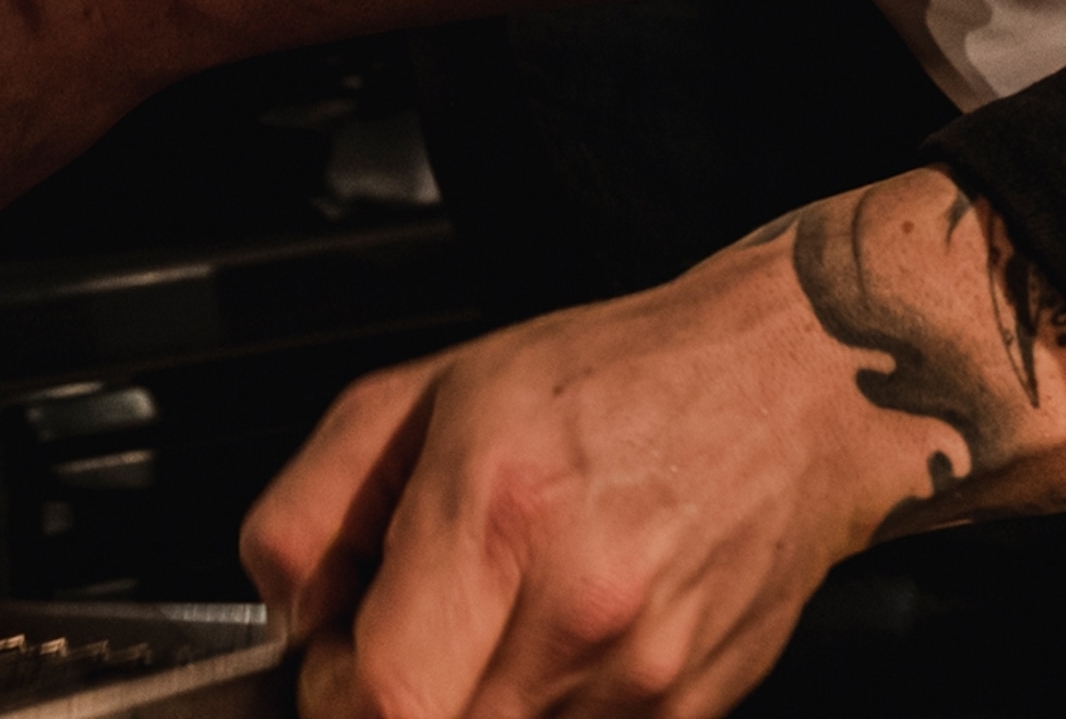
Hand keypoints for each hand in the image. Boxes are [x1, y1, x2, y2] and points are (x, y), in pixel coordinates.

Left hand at [238, 169, 1065, 717]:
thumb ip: (313, 509)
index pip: (383, 696)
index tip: (335, 654)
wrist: (782, 392)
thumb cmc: (602, 380)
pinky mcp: (690, 713)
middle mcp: (577, 604)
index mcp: (495, 510)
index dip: (336, 693)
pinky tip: (550, 632)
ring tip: (484, 615)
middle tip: (401, 631)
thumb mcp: (415, 394)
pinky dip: (537, 704)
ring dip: (464, 699)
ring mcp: (644, 673)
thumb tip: (283, 614)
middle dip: (389, 700)